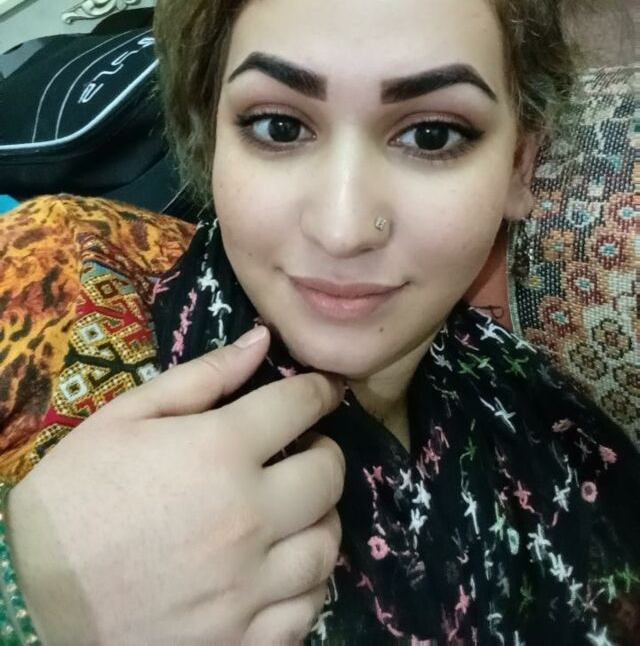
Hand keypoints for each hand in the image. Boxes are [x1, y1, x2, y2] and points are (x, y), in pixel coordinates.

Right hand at [8, 325, 344, 644]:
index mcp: (220, 451)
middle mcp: (248, 516)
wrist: (30, 592)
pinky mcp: (241, 641)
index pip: (301, 406)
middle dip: (325, 452)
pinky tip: (283, 569)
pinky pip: (306, 611)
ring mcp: (248, 586)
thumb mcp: (125, 416)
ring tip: (297, 509)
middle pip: (328, 475)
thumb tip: (261, 340)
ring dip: (322, 517)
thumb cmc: (76, 492)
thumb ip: (202, 376)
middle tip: (305, 451)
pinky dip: (307, 585)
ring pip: (326, 545)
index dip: (319, 392)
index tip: (321, 392)